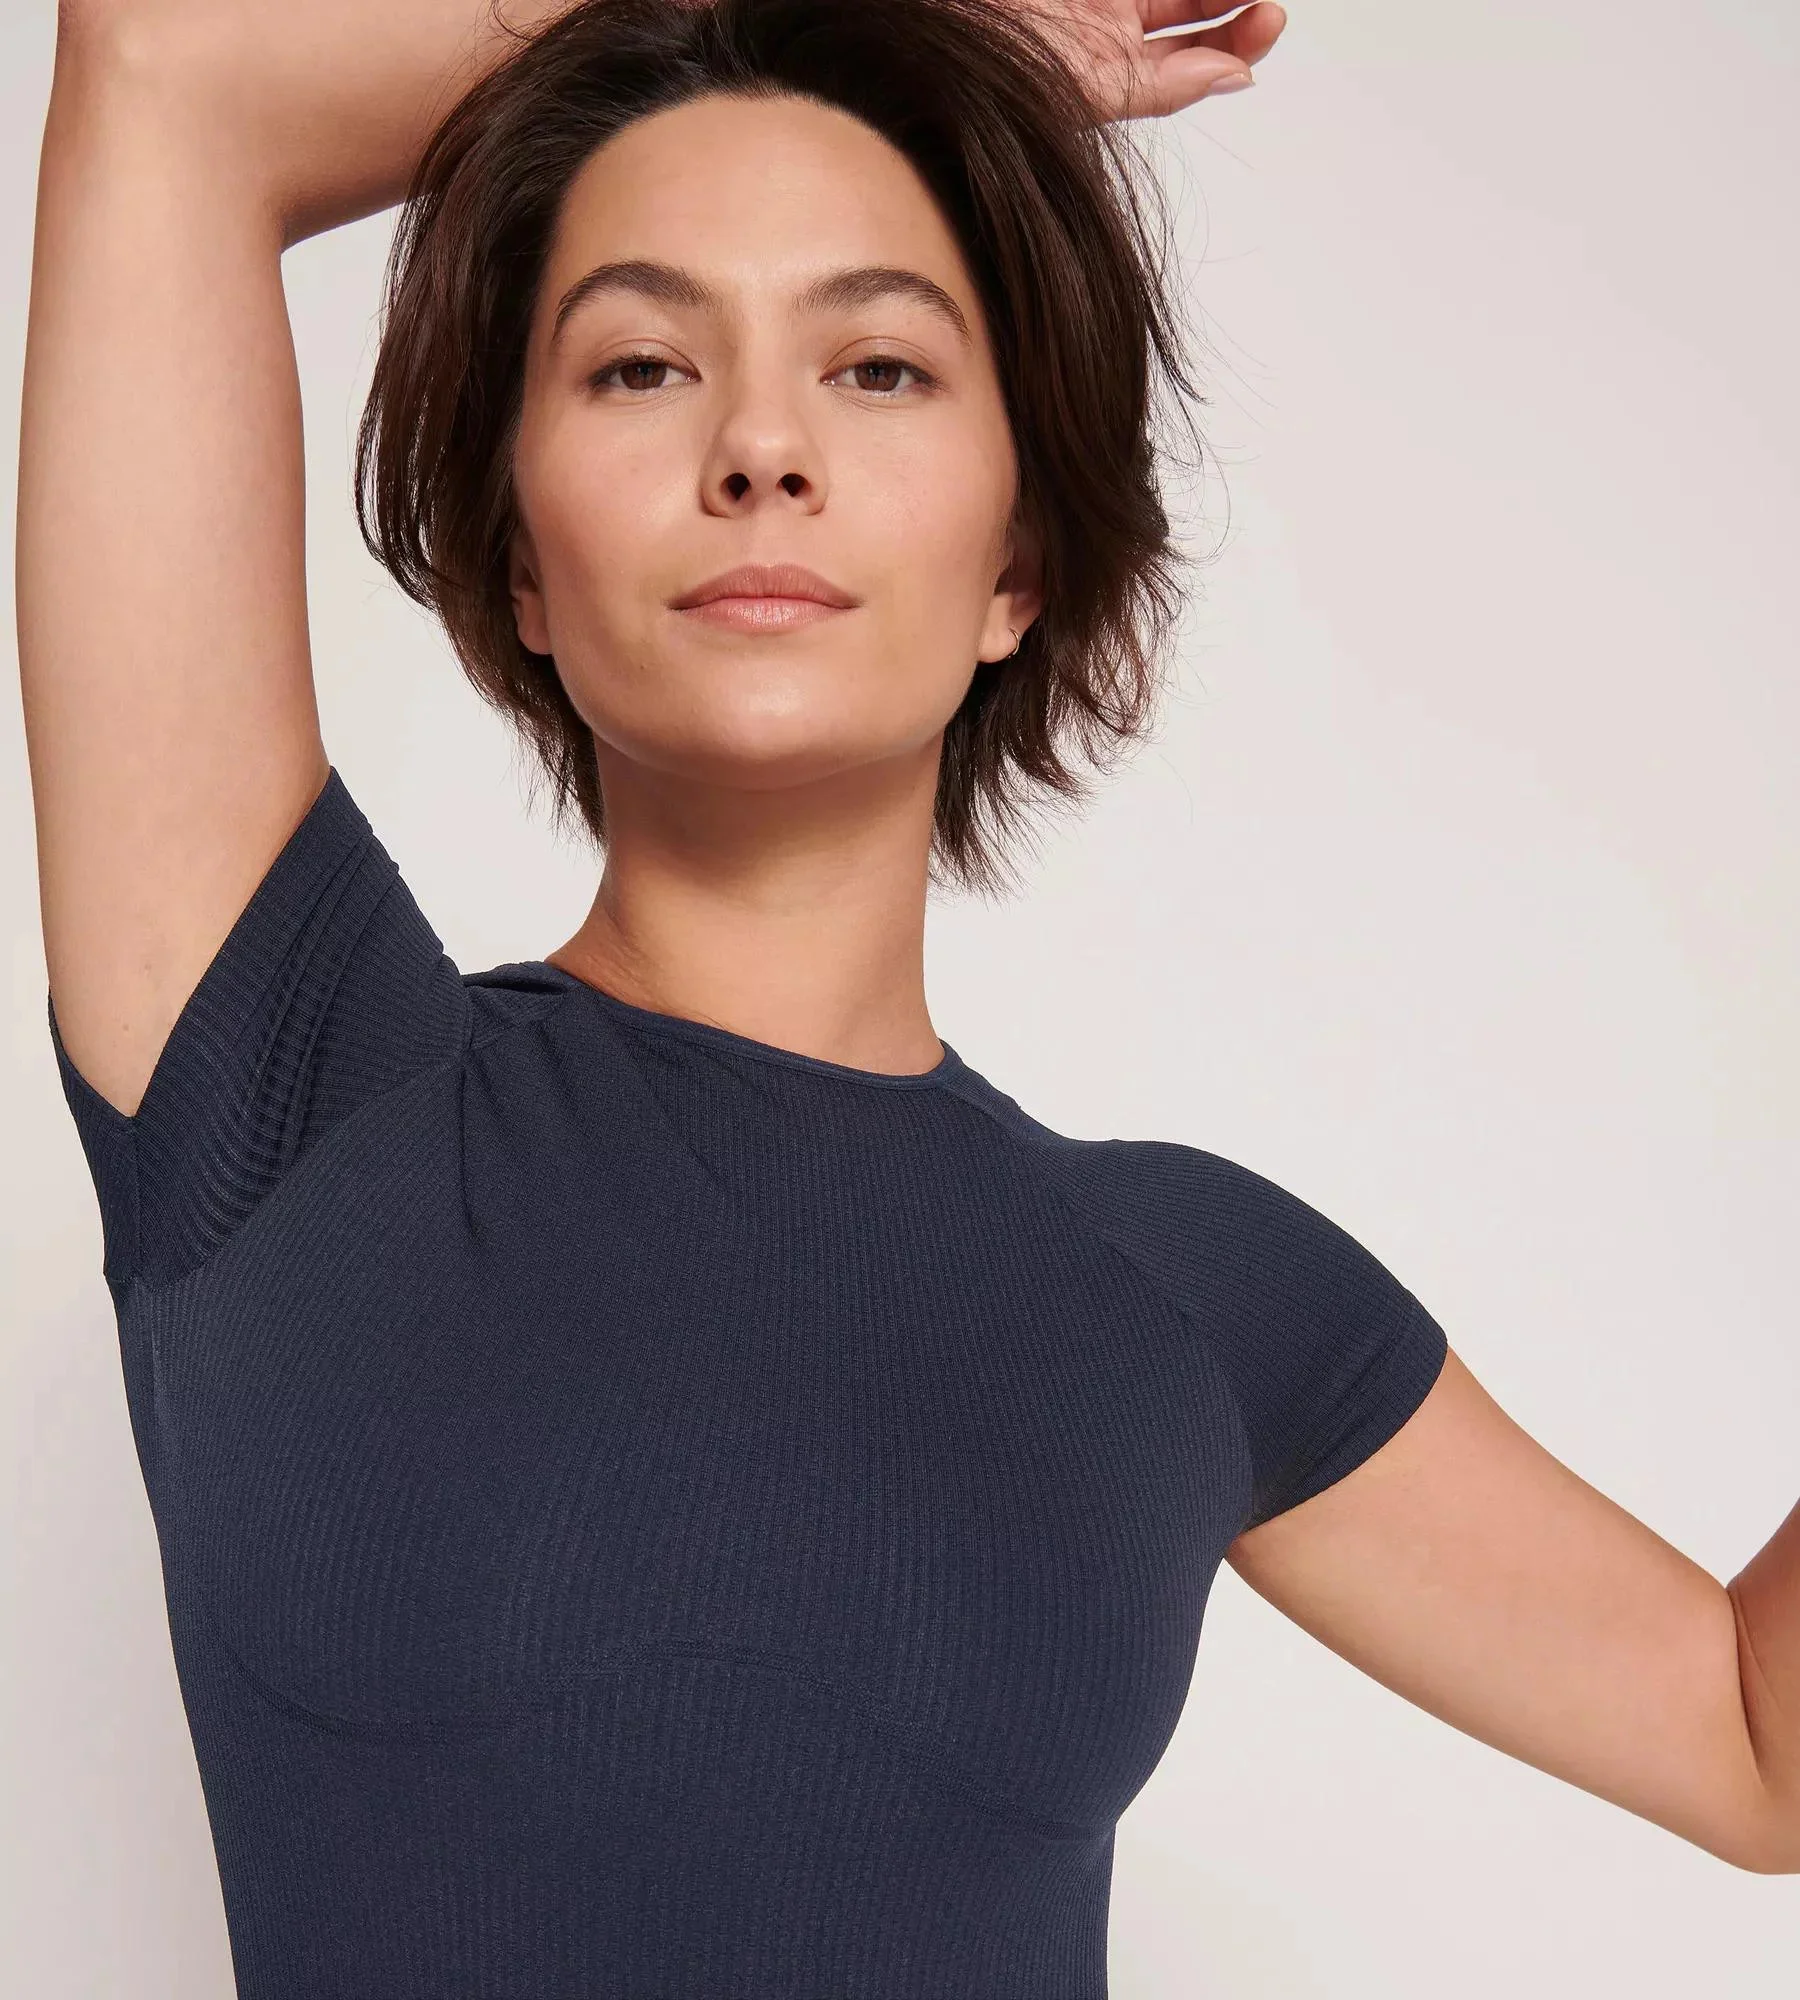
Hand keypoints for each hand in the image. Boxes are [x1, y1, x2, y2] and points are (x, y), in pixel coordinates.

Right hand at [1007, 0, 1287, 122]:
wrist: (945, 20)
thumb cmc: (1000, 66)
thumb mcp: (1094, 88)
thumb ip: (1166, 86)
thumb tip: (1238, 77)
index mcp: (1114, 70)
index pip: (1194, 60)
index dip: (1238, 43)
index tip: (1265, 23)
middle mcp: (1112, 23)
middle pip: (1195, 7)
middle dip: (1238, 3)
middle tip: (1267, 1)